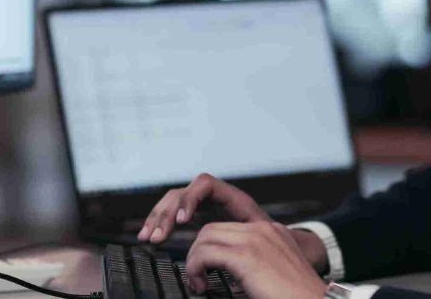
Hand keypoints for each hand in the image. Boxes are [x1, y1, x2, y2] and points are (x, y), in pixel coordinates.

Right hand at [138, 173, 269, 243]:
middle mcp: (216, 198)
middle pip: (183, 193)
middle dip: (167, 213)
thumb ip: (249, 235)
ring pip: (174, 203)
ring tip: (148, 237)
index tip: (184, 222)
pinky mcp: (198, 218)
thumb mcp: (264, 236)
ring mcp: (205, 207)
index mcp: (234, 198)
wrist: (281, 246)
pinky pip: (174, 214)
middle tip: (158, 236)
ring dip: (158, 218)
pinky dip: (161, 223)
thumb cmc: (276, 242)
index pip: (205, 184)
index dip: (191, 199)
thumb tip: (239, 246)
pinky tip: (151, 234)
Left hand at [184, 221, 327, 298]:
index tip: (206, 268)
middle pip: (212, 228)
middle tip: (199, 277)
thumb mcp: (275, 274)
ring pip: (205, 237)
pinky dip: (195, 268)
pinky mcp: (247, 256)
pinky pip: (205, 253)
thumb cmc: (296, 297)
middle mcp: (263, 229)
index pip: (229, 227)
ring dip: (195, 261)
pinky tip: (201, 285)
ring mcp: (256, 239)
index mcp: (271, 233)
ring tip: (199, 283)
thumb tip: (232, 275)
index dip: (211, 247)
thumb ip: (256, 268)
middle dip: (198, 252)